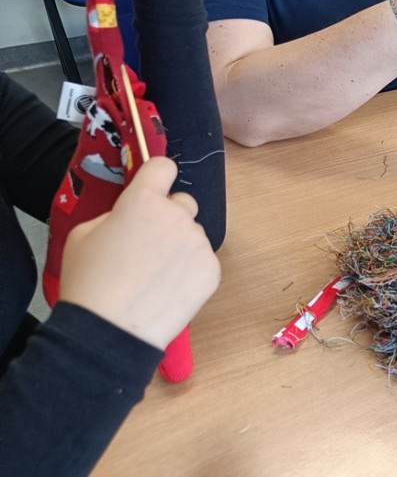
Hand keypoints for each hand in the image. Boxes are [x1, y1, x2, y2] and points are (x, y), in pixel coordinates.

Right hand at [60, 157, 220, 349]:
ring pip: (192, 234)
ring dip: (179, 246)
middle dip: (168, 216)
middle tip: (149, 244)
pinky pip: (203, 260)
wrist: (111, 331)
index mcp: (143, 200)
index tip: (154, 187)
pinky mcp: (212, 270)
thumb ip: (115, 215)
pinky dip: (190, 270)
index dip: (158, 176)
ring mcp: (198, 243)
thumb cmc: (89, 282)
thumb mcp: (83, 235)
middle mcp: (177, 216)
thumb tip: (132, 216)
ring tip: (155, 275)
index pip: (164, 167)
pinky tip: (168, 289)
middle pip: (183, 203)